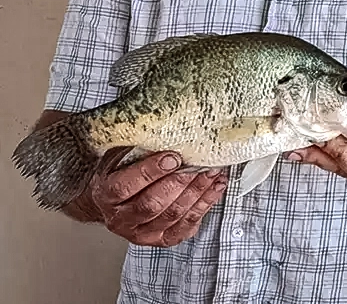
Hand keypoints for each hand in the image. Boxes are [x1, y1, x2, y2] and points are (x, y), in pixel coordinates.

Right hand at [88, 149, 226, 246]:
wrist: (116, 201)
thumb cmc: (121, 173)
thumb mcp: (120, 156)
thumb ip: (138, 149)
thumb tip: (165, 132)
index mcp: (105, 195)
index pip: (125, 186)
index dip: (150, 172)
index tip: (173, 157)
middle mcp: (120, 219)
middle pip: (152, 204)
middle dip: (180, 183)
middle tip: (200, 165)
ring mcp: (142, 233)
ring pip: (173, 215)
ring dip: (197, 192)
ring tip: (212, 172)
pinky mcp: (162, 240)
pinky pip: (187, 225)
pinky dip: (205, 204)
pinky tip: (215, 187)